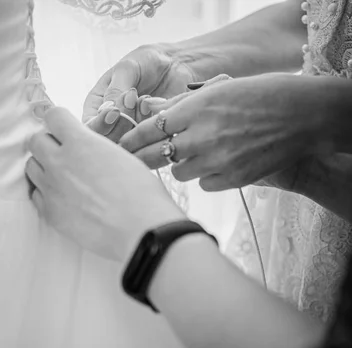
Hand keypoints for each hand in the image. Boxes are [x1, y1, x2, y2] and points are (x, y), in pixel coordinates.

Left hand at [26, 107, 185, 261]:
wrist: (140, 229)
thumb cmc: (140, 192)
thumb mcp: (119, 155)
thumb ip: (93, 147)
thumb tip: (83, 148)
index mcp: (80, 142)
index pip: (53, 116)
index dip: (59, 121)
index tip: (65, 128)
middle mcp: (59, 161)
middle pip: (36, 141)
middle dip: (48, 143)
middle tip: (64, 153)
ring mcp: (51, 187)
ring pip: (31, 166)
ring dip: (43, 166)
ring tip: (62, 176)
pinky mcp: (49, 211)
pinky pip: (36, 194)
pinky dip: (45, 192)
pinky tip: (61, 196)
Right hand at [83, 44, 198, 142]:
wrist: (177, 64)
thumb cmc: (146, 62)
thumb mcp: (127, 68)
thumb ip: (115, 89)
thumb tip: (107, 111)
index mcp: (97, 106)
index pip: (89, 127)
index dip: (99, 125)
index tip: (115, 112)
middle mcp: (110, 123)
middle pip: (107, 140)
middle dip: (122, 123)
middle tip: (135, 101)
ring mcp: (130, 132)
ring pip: (128, 144)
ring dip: (139, 123)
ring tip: (147, 100)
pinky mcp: (149, 136)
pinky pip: (148, 142)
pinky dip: (153, 126)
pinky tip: (158, 106)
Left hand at [119, 74, 326, 190]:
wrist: (302, 117)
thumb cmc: (259, 96)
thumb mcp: (219, 90)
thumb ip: (181, 104)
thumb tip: (149, 110)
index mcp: (195, 108)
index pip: (149, 128)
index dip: (130, 140)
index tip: (119, 146)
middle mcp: (202, 135)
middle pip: (155, 155)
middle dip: (139, 159)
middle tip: (130, 163)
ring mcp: (216, 159)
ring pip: (178, 172)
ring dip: (180, 164)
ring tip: (195, 153)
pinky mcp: (231, 178)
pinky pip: (203, 183)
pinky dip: (205, 175)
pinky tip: (217, 163)